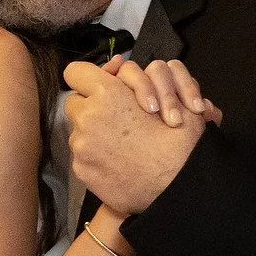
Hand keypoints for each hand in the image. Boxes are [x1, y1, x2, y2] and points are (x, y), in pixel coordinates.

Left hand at [63, 60, 205, 218]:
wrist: (178, 189)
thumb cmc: (179, 142)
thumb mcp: (172, 96)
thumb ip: (138, 77)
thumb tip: (117, 66)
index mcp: (107, 94)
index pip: (76, 72)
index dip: (89, 76)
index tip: (106, 84)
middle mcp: (87, 118)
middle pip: (75, 102)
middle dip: (92, 105)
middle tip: (119, 114)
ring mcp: (81, 147)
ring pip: (78, 129)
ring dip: (95, 131)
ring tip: (123, 141)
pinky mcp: (81, 171)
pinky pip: (82, 155)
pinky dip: (96, 154)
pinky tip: (120, 160)